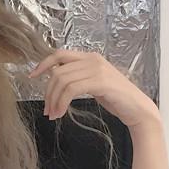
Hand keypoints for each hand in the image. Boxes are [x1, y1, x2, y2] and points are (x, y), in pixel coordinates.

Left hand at [28, 49, 158, 128]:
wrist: (137, 108)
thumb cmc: (114, 98)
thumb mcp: (92, 83)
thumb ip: (76, 77)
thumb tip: (54, 78)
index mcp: (89, 57)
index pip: (59, 54)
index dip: (43, 64)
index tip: (31, 76)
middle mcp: (92, 59)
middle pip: (57, 71)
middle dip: (47, 92)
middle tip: (47, 110)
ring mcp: (97, 69)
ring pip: (62, 80)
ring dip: (53, 100)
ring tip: (53, 114)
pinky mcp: (100, 81)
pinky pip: (71, 89)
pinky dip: (61, 102)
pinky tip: (61, 112)